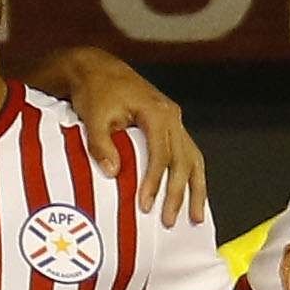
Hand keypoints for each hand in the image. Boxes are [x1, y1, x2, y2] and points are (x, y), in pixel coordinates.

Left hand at [56, 50, 208, 222]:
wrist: (97, 69)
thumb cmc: (95, 90)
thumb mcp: (94, 116)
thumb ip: (102, 145)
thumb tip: (114, 172)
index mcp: (156, 111)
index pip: (161, 154)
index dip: (155, 181)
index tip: (146, 204)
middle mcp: (172, 115)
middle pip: (182, 160)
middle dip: (177, 193)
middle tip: (167, 220)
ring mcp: (174, 120)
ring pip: (193, 159)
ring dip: (195, 189)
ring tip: (196, 217)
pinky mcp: (171, 125)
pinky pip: (188, 153)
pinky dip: (192, 176)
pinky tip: (193, 195)